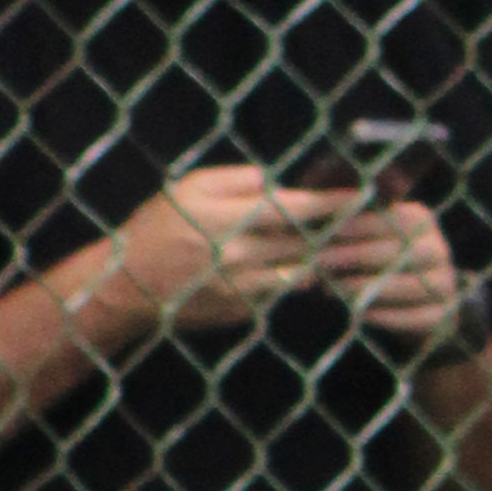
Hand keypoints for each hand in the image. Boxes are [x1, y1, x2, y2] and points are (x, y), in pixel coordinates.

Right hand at [103, 167, 357, 338]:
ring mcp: (242, 288)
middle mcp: (238, 255)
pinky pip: (281, 292)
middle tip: (365, 219)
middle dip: (336, 231)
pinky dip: (294, 279)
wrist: (126, 285)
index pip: (293, 209)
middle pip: (304, 243)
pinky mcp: (242, 311)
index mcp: (225, 217)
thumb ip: (236, 179)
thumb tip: (278, 182)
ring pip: (300, 272)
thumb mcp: (188, 187)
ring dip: (320, 258)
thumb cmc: (157, 227)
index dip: (330, 203)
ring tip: (339, 243)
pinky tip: (301, 266)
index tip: (360, 194)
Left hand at [314, 196, 467, 352]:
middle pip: (395, 252)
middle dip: (352, 257)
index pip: (386, 220)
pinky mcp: (445, 315)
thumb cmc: (376, 261)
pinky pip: (416, 317)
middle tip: (318, 263)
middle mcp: (438, 248)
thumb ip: (346, 223)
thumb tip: (312, 211)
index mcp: (421, 220)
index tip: (318, 234)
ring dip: (365, 288)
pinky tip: (358, 314)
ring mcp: (445, 283)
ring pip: (406, 285)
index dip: (351, 227)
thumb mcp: (364, 236)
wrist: (414, 302)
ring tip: (332, 291)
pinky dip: (385, 316)